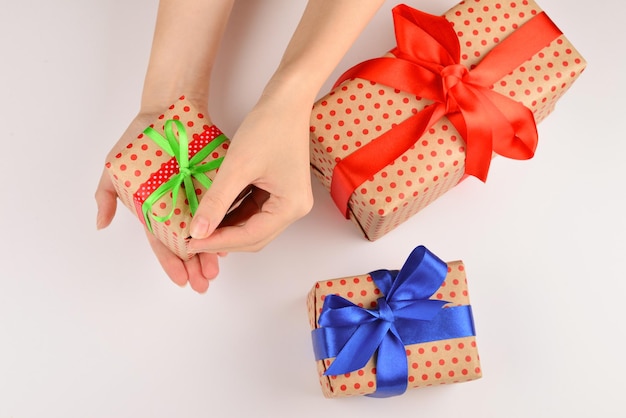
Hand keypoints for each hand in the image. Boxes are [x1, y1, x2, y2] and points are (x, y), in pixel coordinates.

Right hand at [95, 113, 221, 293]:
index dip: (171, 263)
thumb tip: (101, 223)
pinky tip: (230, 240)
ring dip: (211, 252)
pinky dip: (224, 225)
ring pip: (205, 230)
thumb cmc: (138, 140)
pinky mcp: (214, 183)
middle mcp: (177, 207)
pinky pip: (221, 208)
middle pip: (187, 243)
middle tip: (204, 282)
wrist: (167, 110)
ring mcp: (196, 197)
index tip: (182, 281)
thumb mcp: (115, 168)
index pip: (163, 243)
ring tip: (217, 269)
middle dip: (194, 265)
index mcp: (155, 209)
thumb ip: (107, 195)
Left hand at [187, 87, 313, 252]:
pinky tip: (212, 211)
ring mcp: (288, 200)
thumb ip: (216, 202)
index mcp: (291, 207)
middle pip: (254, 237)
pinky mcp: (279, 191)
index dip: (218, 242)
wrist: (285, 100)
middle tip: (192, 238)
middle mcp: (294, 208)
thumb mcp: (237, 166)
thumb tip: (197, 232)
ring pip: (252, 225)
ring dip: (226, 227)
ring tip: (198, 226)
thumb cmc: (269, 126)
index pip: (251, 237)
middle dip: (222, 238)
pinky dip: (233, 213)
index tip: (190, 241)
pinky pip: (253, 210)